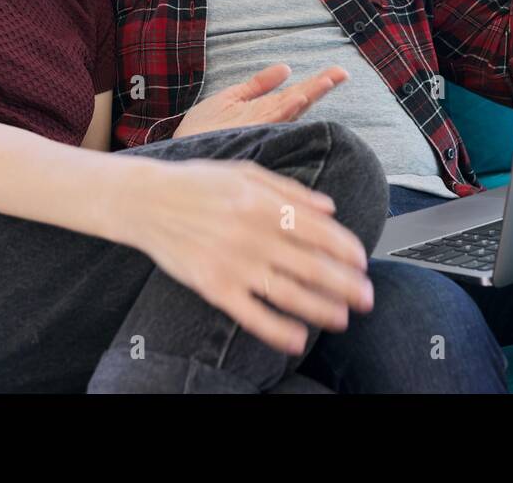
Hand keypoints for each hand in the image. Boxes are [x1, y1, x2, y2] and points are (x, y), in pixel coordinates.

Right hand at [131, 159, 373, 354]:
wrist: (146, 201)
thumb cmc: (198, 183)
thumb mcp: (246, 173)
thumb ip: (290, 191)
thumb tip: (330, 208)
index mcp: (263, 203)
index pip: (318, 230)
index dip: (345, 249)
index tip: (362, 261)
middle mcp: (252, 234)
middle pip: (312, 266)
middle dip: (345, 284)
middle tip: (367, 297)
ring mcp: (233, 263)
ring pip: (288, 293)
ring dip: (321, 309)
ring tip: (342, 319)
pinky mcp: (213, 286)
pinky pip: (251, 314)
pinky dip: (276, 330)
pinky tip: (297, 339)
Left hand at [173, 63, 348, 138]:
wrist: (181, 149)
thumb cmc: (204, 128)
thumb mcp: (232, 97)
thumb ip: (259, 83)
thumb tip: (287, 68)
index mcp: (266, 111)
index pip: (297, 94)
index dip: (317, 84)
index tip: (339, 73)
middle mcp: (267, 121)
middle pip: (299, 101)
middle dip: (319, 87)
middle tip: (342, 74)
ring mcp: (259, 128)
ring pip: (289, 110)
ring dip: (309, 95)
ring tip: (327, 80)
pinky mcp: (246, 133)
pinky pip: (270, 120)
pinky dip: (285, 110)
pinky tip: (298, 99)